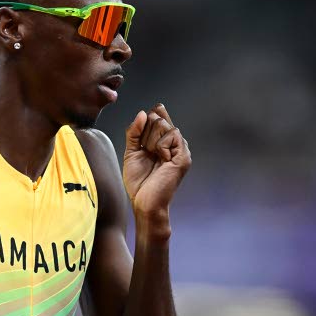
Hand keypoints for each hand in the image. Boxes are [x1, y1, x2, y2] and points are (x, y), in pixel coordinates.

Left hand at [122, 103, 190, 223]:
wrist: (144, 202)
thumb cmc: (139, 182)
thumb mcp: (131, 152)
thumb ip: (134, 133)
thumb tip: (143, 113)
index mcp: (163, 142)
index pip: (159, 116)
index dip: (149, 118)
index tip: (141, 135)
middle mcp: (174, 144)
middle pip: (158, 118)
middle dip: (144, 134)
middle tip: (146, 153)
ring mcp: (180, 149)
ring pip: (163, 125)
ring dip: (150, 141)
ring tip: (152, 157)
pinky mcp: (184, 156)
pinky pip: (171, 135)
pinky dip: (160, 146)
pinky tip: (161, 159)